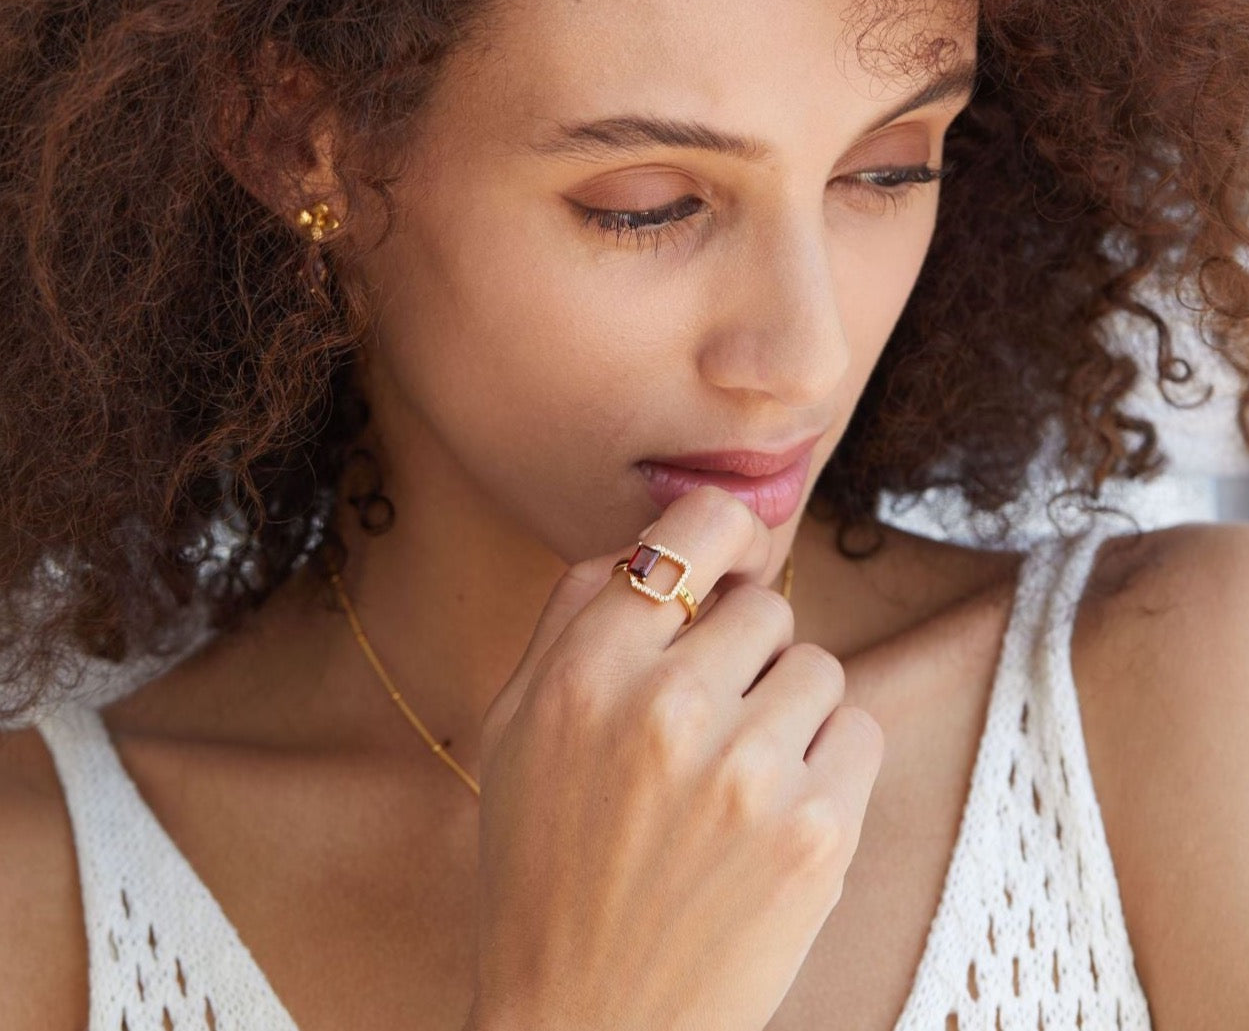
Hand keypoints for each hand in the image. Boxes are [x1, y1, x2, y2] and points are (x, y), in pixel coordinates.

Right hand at [465, 484, 883, 1030]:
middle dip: (744, 651)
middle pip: (766, 605)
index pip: (700, 528)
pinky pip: (860, 730)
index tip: (726, 568)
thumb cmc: (544, 867)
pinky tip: (778, 809)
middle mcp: (669, 709)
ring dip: (787, 709)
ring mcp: (751, 773)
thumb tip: (651, 539)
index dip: (723, 538)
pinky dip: (829, 761)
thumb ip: (574, 613)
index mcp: (587, 673)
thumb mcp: (515, 726)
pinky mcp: (818, 834)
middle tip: (711, 715)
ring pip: (818, 667)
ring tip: (739, 773)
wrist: (590, 1021)